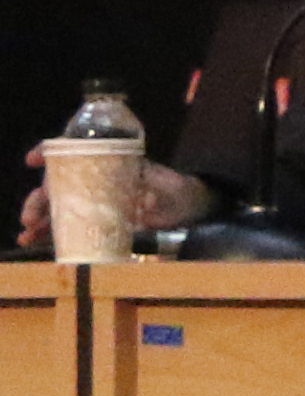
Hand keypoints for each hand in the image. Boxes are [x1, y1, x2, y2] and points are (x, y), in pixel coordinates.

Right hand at [17, 160, 209, 251]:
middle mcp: (97, 180)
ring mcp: (96, 200)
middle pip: (59, 184)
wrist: (187, 207)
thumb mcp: (169, 188)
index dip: (50, 153)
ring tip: (27, 236)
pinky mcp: (99, 219)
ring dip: (40, 220)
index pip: (75, 153)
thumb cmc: (176, 190)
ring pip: (60, 206)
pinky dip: (52, 233)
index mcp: (110, 164)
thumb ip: (157, 193)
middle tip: (29, 218)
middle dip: (39, 200)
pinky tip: (35, 242)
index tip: (32, 161)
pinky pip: (70, 224)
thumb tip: (144, 201)